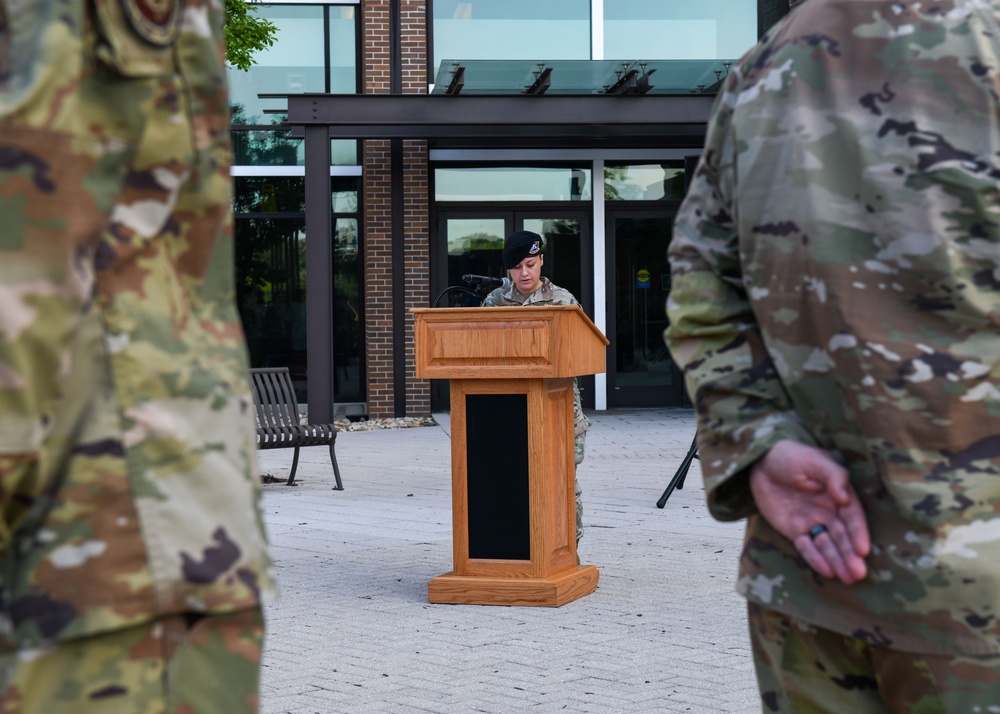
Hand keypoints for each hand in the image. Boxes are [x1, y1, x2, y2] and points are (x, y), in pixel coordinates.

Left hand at [749, 440, 869, 583]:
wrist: (760, 462)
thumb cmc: (791, 456)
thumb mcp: (813, 460)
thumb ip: (832, 476)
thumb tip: (845, 497)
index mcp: (839, 494)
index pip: (852, 516)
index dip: (858, 533)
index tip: (863, 550)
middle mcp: (829, 511)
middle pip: (842, 535)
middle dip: (851, 554)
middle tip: (859, 573)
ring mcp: (812, 521)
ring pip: (827, 545)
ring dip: (837, 561)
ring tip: (848, 578)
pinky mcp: (795, 530)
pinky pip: (806, 547)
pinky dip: (815, 559)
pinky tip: (827, 572)